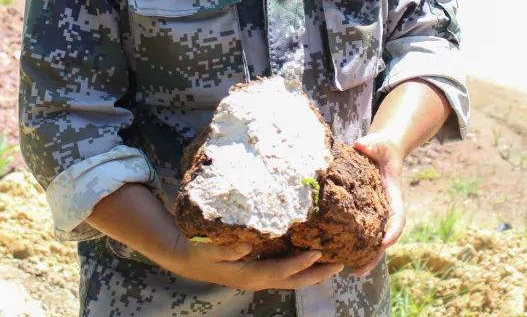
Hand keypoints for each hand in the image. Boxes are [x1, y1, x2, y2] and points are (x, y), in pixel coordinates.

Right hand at [166, 236, 343, 290]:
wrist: (185, 256)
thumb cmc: (198, 250)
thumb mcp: (207, 248)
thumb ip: (225, 248)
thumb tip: (247, 245)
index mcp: (250, 275)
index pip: (282, 271)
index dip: (301, 263)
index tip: (319, 252)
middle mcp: (258, 279)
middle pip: (294, 281)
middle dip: (318, 274)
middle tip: (341, 263)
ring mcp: (259, 277)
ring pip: (292, 279)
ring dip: (313, 272)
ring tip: (332, 260)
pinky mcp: (258, 270)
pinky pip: (284, 272)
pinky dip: (300, 266)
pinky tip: (308, 255)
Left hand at [351, 133, 405, 276]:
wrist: (380, 149)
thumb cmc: (381, 147)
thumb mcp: (378, 143)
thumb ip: (371, 144)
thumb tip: (360, 145)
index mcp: (392, 194)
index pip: (397, 216)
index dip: (392, 231)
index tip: (384, 243)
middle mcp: (385, 207)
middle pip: (385, 237)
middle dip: (375, 255)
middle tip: (360, 271)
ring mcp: (376, 212)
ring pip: (372, 238)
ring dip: (364, 256)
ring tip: (351, 272)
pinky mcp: (364, 211)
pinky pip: (360, 230)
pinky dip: (353, 243)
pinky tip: (339, 254)